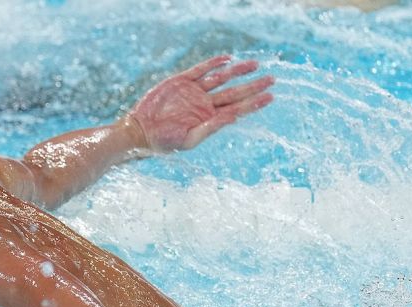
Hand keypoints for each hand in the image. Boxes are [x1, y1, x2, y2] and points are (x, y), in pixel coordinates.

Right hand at [127, 55, 273, 151]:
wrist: (140, 131)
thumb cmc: (163, 141)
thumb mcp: (189, 139)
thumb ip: (211, 127)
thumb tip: (234, 117)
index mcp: (208, 119)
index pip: (237, 109)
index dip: (254, 103)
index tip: (270, 97)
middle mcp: (204, 104)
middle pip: (234, 93)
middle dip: (252, 86)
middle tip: (271, 79)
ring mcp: (193, 92)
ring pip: (221, 78)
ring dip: (237, 71)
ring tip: (255, 65)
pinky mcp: (180, 82)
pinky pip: (200, 70)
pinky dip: (213, 63)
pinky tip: (227, 59)